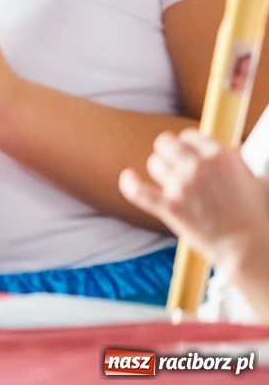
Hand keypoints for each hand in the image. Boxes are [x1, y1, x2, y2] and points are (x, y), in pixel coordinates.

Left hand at [120, 130, 268, 277]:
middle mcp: (199, 166)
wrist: (250, 248)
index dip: (188, 145)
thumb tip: (229, 147)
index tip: (189, 154)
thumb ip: (235, 160)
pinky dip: (130, 183)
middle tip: (174, 164)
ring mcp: (182, 186)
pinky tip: (128, 177)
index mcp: (220, 156)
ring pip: (154, 163)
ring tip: (170, 182)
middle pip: (166, 143)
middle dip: (169, 152)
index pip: (190, 136)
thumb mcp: (253, 179)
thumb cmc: (255, 216)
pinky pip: (138, 190)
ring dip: (160, 171)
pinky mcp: (169, 207)